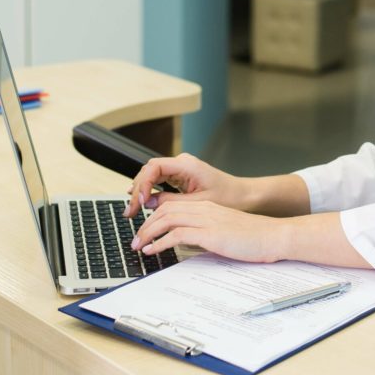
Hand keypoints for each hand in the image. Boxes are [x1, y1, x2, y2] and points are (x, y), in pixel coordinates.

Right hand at [125, 153, 247, 216]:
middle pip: (149, 170)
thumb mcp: (198, 203)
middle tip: (130, 211)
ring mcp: (181, 168)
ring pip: (152, 175)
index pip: (154, 167)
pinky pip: (160, 180)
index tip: (139, 201)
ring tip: (132, 210)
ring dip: (141, 191)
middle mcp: (182, 163)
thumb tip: (148, 203)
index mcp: (187, 165)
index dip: (143, 183)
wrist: (243, 195)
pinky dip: (150, 190)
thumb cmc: (228, 197)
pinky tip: (141, 202)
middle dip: (138, 190)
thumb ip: (171, 202)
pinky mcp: (181, 176)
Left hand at [131, 200, 283, 262]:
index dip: (154, 218)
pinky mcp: (210, 233)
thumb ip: (207, 233)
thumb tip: (188, 244)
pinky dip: (159, 242)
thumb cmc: (255, 238)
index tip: (145, 232)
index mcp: (208, 207)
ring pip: (166, 219)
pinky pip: (176, 234)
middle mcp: (205, 209)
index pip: (173, 206)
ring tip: (138, 247)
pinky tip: (152, 251)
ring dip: (147, 233)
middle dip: (145, 226)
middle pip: (165, 210)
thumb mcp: (226, 232)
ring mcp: (207, 219)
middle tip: (135, 241)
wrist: (275, 236)